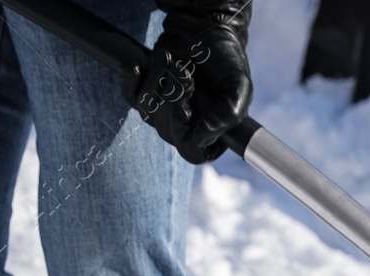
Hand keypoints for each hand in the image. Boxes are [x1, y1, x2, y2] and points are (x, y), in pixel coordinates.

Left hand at [122, 0, 251, 164]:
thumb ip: (227, 115)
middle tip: (182, 70)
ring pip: (147, 113)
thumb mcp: (238, 87)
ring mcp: (166, 113)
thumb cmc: (226, 60)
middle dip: (171, 96)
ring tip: (169, 59)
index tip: (184, 100)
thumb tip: (201, 137)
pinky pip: (131, 98)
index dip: (182, 128)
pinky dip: (131, 81)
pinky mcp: (149, 94)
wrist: (205, 30)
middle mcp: (188, 128)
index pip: (191, 151)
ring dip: (155, 81)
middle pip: (166, 131)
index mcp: (213, 133)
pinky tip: (135, 66)